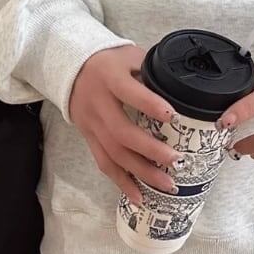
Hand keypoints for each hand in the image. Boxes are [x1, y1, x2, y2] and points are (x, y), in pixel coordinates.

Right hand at [69, 45, 181, 205]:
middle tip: (177, 161)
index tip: (172, 116)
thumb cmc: (109, 60)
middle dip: (150, 150)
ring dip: (141, 173)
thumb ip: (151, 69)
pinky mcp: (89, 138)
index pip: (130, 93)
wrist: (71, 67)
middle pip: (122, 132)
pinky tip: (140, 197)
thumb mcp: (130, 55)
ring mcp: (91, 124)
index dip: (150, 104)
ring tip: (167, 185)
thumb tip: (181, 86)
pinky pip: (104, 163)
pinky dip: (122, 182)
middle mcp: (98, 104)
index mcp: (110, 77)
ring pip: (114, 154)